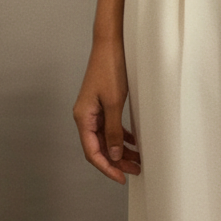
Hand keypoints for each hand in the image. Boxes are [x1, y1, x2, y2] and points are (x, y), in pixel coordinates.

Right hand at [73, 38, 140, 183]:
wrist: (110, 42)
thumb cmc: (111, 68)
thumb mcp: (114, 102)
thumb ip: (113, 130)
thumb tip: (114, 155)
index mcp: (83, 117)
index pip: (92, 151)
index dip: (106, 167)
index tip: (121, 178)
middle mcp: (85, 115)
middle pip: (99, 146)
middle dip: (116, 161)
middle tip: (135, 170)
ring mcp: (93, 109)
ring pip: (106, 137)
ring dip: (120, 149)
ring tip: (137, 159)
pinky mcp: (102, 102)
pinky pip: (110, 126)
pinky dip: (121, 135)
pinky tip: (133, 142)